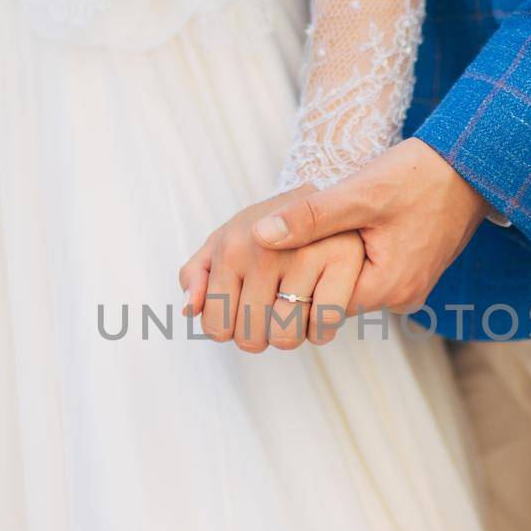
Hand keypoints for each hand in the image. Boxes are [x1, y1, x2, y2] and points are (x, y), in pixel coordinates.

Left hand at [179, 189, 366, 351]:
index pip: (217, 325)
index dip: (229, 333)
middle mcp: (264, 251)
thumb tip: (189, 310)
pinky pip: (323, 324)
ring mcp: (304, 254)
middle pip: (251, 337)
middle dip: (260, 337)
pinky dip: (321, 330)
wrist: (323, 192)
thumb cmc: (267, 230)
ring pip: (286, 335)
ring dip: (292, 335)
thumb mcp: (224, 242)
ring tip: (295, 311)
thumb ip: (197, 274)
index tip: (241, 317)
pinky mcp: (342, 258)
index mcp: (230, 249)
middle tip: (271, 314)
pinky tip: (318, 311)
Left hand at [253, 139, 486, 315]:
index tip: (277, 257)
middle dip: (313, 272)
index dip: (294, 281)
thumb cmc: (420, 175)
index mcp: (388, 287)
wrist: (473, 163)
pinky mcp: (414, 270)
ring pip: (352, 285)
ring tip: (319, 230)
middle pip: (336, 298)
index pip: (321, 305)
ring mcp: (411, 286)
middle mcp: (402, 297)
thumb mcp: (360, 192)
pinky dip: (354, 256)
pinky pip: (371, 273)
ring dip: (333, 263)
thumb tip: (259, 235)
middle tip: (291, 241)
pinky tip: (346, 229)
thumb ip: (311, 216)